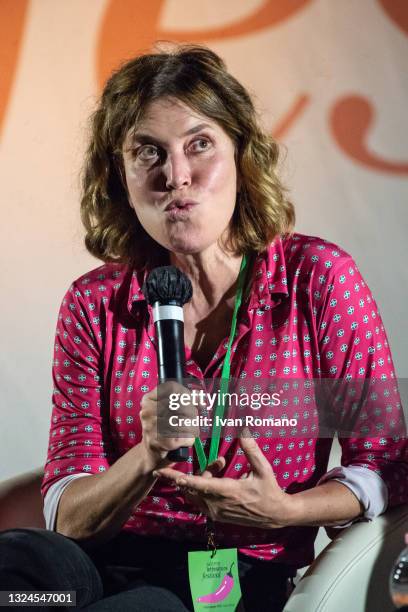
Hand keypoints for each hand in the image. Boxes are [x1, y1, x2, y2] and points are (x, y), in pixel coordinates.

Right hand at [140, 381, 197, 467]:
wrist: (150, 453)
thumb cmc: (161, 428)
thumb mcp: (165, 409)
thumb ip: (183, 399)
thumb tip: (201, 399)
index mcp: (148, 400)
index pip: (172, 388)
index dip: (186, 393)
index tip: (192, 400)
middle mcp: (149, 412)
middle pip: (183, 405)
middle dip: (191, 413)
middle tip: (189, 419)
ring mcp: (156, 427)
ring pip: (189, 421)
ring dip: (192, 427)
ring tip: (185, 431)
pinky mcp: (165, 442)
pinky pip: (189, 436)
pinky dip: (190, 439)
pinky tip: (182, 440)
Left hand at [154, 432, 294, 528]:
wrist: (274, 514)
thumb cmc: (269, 489)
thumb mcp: (263, 468)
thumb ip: (252, 450)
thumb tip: (243, 431)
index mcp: (228, 492)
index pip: (200, 485)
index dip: (183, 479)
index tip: (169, 474)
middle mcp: (218, 505)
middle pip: (194, 487)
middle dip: (199, 471)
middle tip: (221, 462)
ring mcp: (216, 513)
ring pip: (195, 494)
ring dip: (201, 480)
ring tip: (222, 468)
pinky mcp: (216, 516)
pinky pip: (200, 501)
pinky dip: (203, 489)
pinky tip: (219, 479)